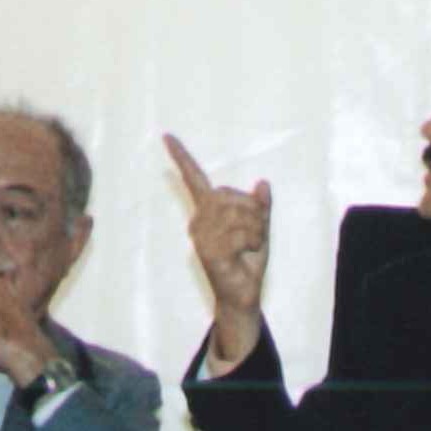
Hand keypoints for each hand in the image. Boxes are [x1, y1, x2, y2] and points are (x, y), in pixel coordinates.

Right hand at [163, 133, 271, 365]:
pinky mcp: (207, 252)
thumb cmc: (248, 260)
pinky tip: (246, 253)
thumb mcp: (260, 228)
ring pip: (237, 215)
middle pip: (229, 195)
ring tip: (250, 245)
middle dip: (253, 211)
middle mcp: (199, 220)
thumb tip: (263, 182)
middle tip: (254, 234)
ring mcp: (201, 236)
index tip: (167, 136)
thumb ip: (260, 206)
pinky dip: (252, 242)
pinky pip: (239, 235)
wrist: (244, 293)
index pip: (194, 179)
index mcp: (208, 210)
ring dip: (255, 229)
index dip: (182, 157)